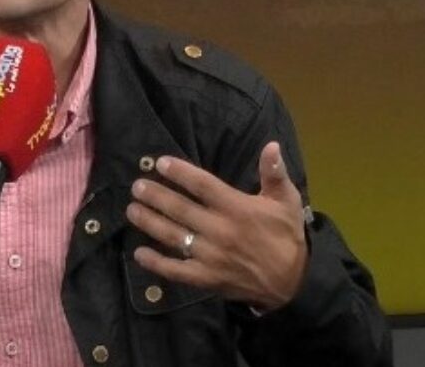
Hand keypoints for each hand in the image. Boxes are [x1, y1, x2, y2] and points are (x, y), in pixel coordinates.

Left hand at [125, 141, 306, 311]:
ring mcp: (211, 256)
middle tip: (136, 186)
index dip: (180, 173)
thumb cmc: (286, 234)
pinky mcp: (207, 278)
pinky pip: (176, 271)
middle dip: (155, 195)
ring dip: (150, 222)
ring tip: (131, 210)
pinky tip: (139, 253)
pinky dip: (156, 263)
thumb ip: (274, 172)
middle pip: (180, 209)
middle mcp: (220, 230)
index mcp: (237, 208)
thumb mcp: (286, 200)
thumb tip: (271, 144)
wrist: (293, 281)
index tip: (160, 163)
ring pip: (173, 237)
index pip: (202, 185)